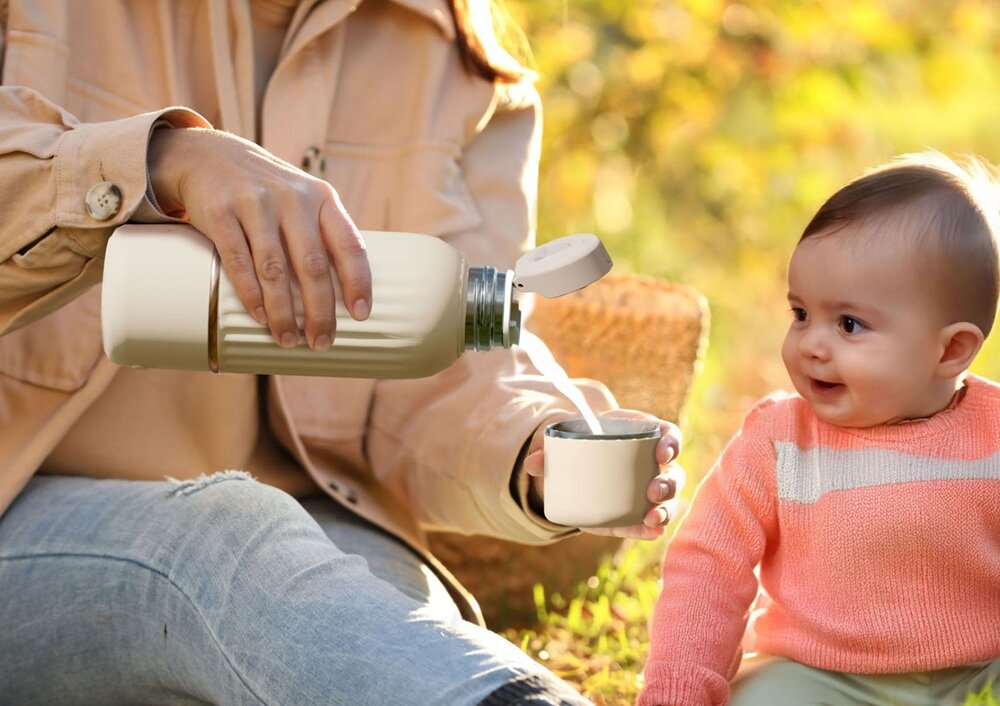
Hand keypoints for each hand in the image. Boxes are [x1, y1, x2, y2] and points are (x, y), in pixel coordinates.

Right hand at [148, 127, 371, 350]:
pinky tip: (261, 316)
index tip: (361, 315)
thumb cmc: (268, 190)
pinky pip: (238, 262)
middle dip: (320, 311)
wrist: (208, 155)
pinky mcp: (220, 213)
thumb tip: (345, 293)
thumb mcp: (303, 198)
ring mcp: (254, 204)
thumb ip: (323, 234)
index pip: (349, 244)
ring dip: (283, 312)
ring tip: (289, 339)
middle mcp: (292, 199)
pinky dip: (251, 295)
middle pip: (312, 265)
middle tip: (321, 341)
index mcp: (322, 198)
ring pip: (275, 270)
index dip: (358, 282)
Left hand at [522, 410, 683, 539]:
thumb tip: (532, 463)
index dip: (671, 443)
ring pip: (669, 501)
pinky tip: (652, 533)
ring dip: (666, 510)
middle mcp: (651, 464)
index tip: (662, 452)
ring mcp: (647, 492)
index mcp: (641, 435)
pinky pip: (650, 523)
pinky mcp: (635, 514)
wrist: (574, 468)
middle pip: (674, 472)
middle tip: (652, 492)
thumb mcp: (566, 442)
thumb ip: (549, 450)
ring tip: (653, 518)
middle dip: (669, 483)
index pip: (668, 435)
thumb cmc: (577, 444)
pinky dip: (651, 529)